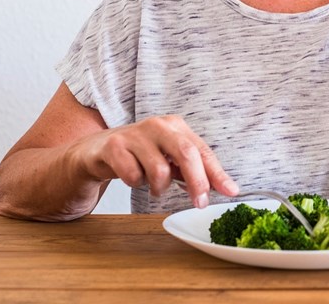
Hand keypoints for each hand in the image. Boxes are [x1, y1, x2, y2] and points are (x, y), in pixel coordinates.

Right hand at [69, 115, 237, 208]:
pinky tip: (131, 176)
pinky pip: (133, 175)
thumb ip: (196, 171)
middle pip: (186, 153)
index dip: (217, 173)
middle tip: (200, 203)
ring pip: (159, 170)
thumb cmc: (140, 156)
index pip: (202, 151)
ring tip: (153, 185)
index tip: (231, 192)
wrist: (97, 150)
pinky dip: (135, 184)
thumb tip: (228, 188)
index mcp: (176, 126)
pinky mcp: (113, 146)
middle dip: (197, 181)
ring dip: (159, 187)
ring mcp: (135, 134)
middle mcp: (158, 125)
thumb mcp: (170, 160)